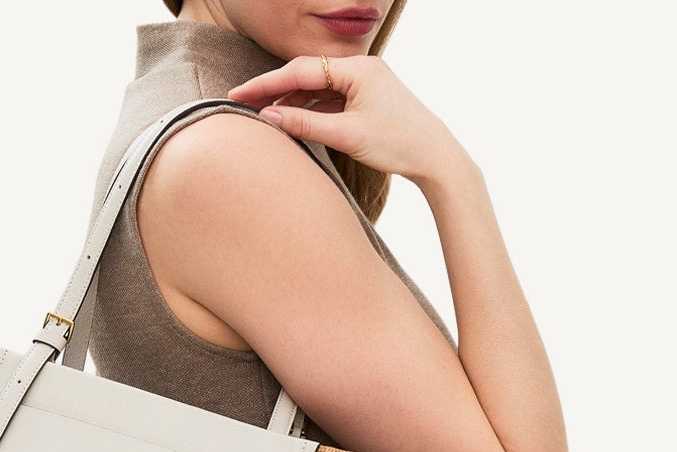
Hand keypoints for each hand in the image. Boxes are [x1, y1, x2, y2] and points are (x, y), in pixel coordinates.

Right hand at [226, 53, 473, 186]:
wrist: (436, 157)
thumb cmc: (398, 145)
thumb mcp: (346, 136)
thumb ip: (305, 125)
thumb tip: (269, 118)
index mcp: (358, 69)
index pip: (300, 71)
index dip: (266, 84)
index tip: (239, 95)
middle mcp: (362, 68)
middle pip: (307, 74)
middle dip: (274, 89)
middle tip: (243, 104)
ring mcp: (365, 82)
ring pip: (317, 87)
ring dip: (290, 100)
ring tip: (262, 116)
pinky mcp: (367, 98)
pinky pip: (331, 98)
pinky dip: (310, 109)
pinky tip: (291, 120)